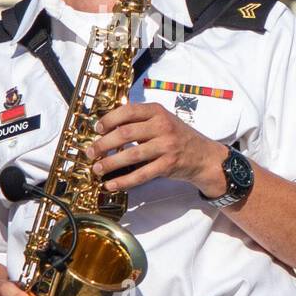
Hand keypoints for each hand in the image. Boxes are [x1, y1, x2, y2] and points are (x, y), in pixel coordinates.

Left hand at [85, 102, 229, 197]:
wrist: (204, 156)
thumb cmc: (178, 137)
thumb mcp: (163, 120)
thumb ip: (140, 121)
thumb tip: (108, 127)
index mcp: (158, 112)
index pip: (128, 111)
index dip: (109, 119)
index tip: (97, 129)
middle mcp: (162, 126)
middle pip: (125, 133)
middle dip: (103, 144)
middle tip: (90, 151)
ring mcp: (166, 146)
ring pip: (131, 155)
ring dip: (110, 163)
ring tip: (97, 168)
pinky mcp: (167, 166)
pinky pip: (141, 174)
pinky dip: (124, 181)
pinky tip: (111, 184)